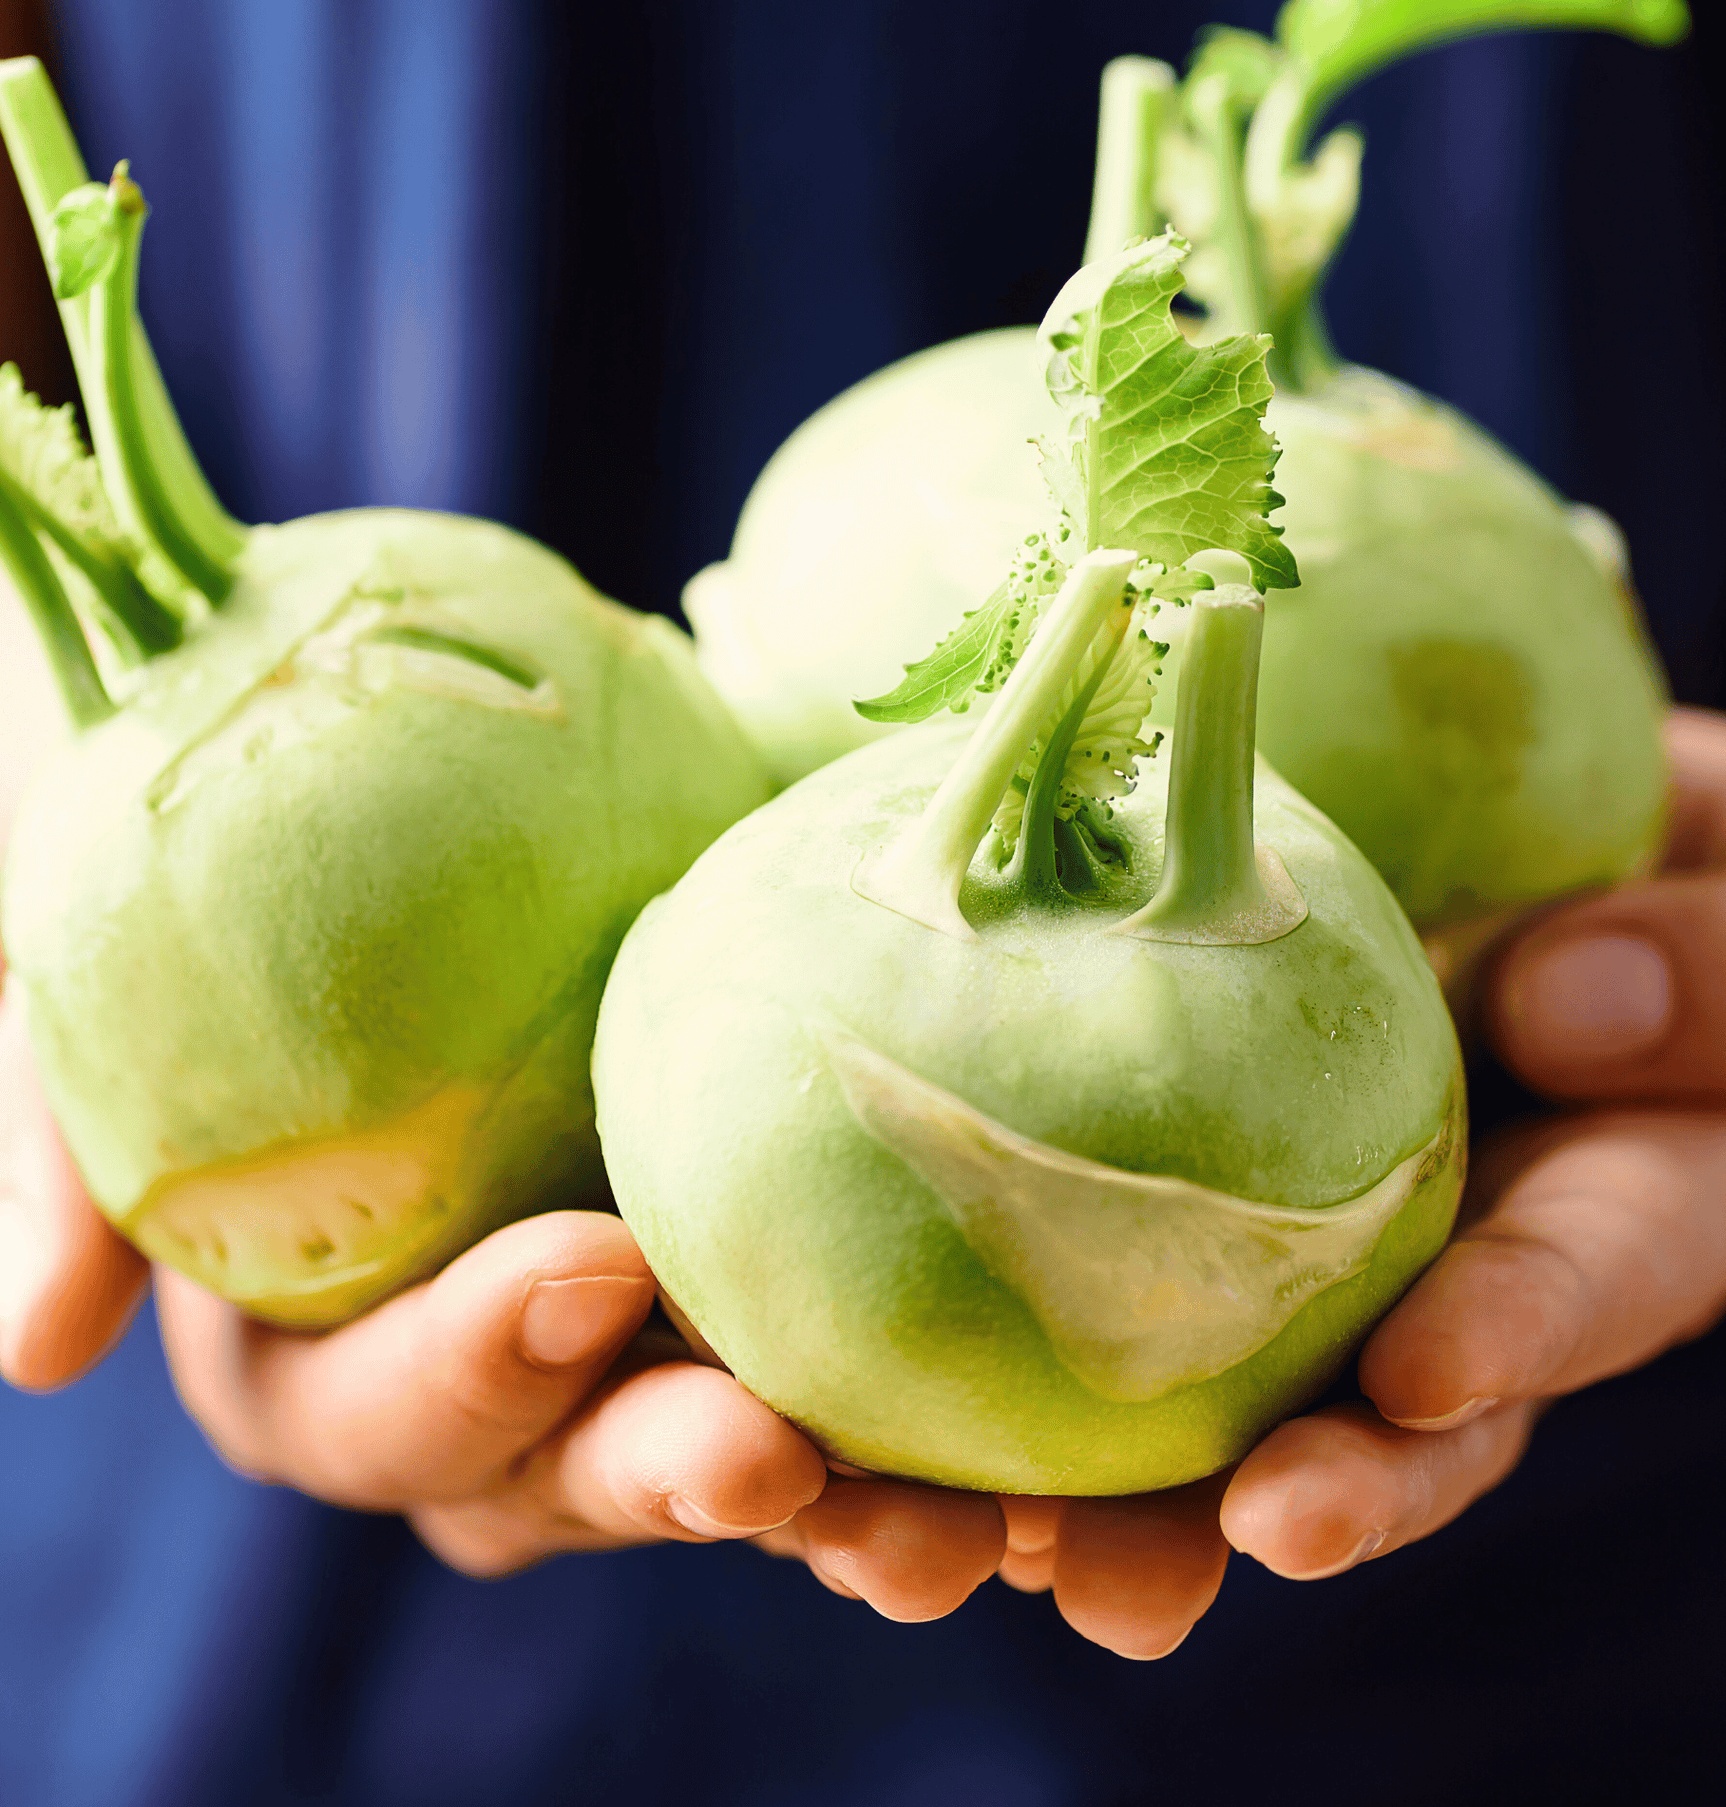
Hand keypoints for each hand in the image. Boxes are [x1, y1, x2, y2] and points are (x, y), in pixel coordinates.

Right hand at [2, 978, 1005, 1619]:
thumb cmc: (219, 882)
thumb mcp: (95, 983)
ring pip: (738, 1461)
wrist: (393, 787)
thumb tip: (36, 1351)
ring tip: (954, 1520)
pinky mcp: (769, 1260)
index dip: (463, 1369)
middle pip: (568, 1478)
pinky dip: (949, 1414)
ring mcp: (641, 1327)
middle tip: (771, 1453)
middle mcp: (494, 1368)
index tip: (576, 1263)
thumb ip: (66, 1150)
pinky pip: (866, 1363)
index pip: (367, 1409)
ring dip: (842, 1509)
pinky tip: (1044, 1431)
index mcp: (321, 1335)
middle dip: (664, 1473)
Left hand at [991, 709, 1725, 1653]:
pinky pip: (1121, 1286)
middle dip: (1286, 1503)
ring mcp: (1348, 1260)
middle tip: (1158, 1573)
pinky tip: (891, 1409)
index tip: (1426, 1372)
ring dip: (1110, 1498)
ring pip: (1238, 1406)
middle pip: (1391, 1428)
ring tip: (979, 1554)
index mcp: (1634, 1218)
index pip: (1586, 1289)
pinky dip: (1012, 1361)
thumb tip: (1561, 1003)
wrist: (1648, 906)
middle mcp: (1477, 1280)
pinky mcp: (1229, 1203)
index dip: (1512, 1338)